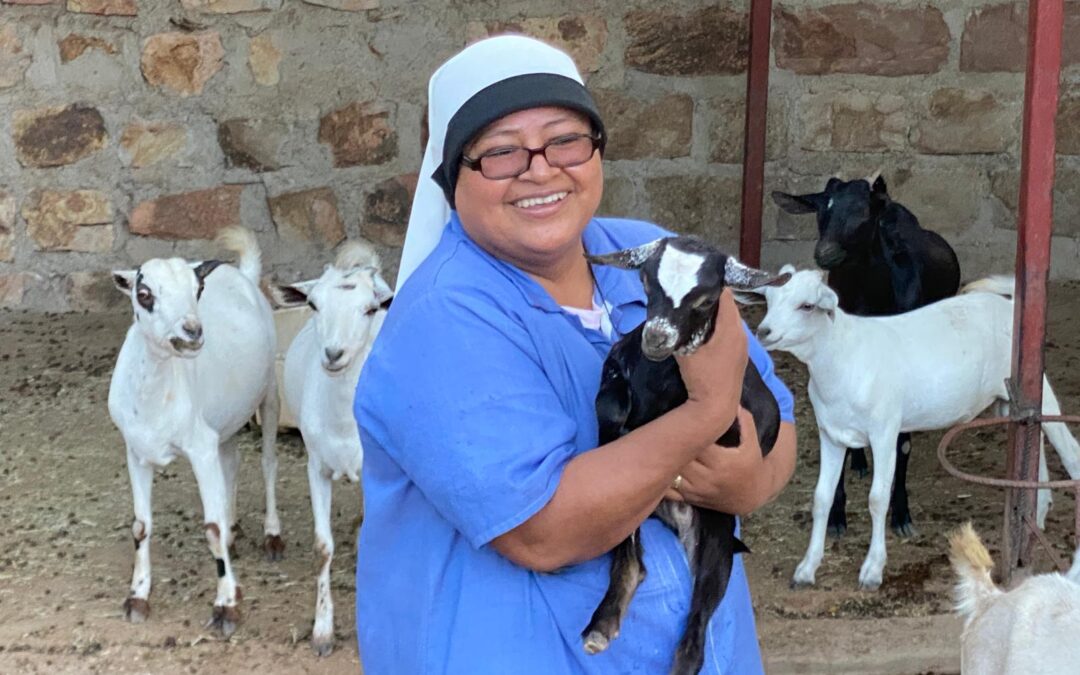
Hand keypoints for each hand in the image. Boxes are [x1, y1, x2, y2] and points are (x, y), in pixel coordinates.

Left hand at [664, 407, 766, 513]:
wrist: (751, 495)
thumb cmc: (750, 463)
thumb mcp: (752, 441)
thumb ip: (744, 420)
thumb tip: (732, 400)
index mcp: (721, 462)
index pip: (697, 442)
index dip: (686, 429)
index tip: (679, 416)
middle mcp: (706, 478)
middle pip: (680, 456)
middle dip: (671, 441)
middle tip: (661, 425)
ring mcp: (695, 491)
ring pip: (670, 472)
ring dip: (662, 457)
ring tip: (654, 441)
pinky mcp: (688, 498)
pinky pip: (667, 490)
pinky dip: (659, 476)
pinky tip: (655, 462)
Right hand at [675, 289, 746, 433]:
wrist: (716, 408)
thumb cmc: (702, 377)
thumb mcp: (685, 350)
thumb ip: (677, 329)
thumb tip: (666, 313)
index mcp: (731, 327)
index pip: (726, 293)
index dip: (710, 283)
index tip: (694, 278)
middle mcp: (742, 333)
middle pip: (728, 305)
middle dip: (711, 297)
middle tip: (690, 292)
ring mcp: (743, 345)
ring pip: (730, 319)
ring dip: (715, 313)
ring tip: (695, 308)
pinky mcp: (740, 356)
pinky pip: (731, 332)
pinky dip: (719, 326)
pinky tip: (704, 330)